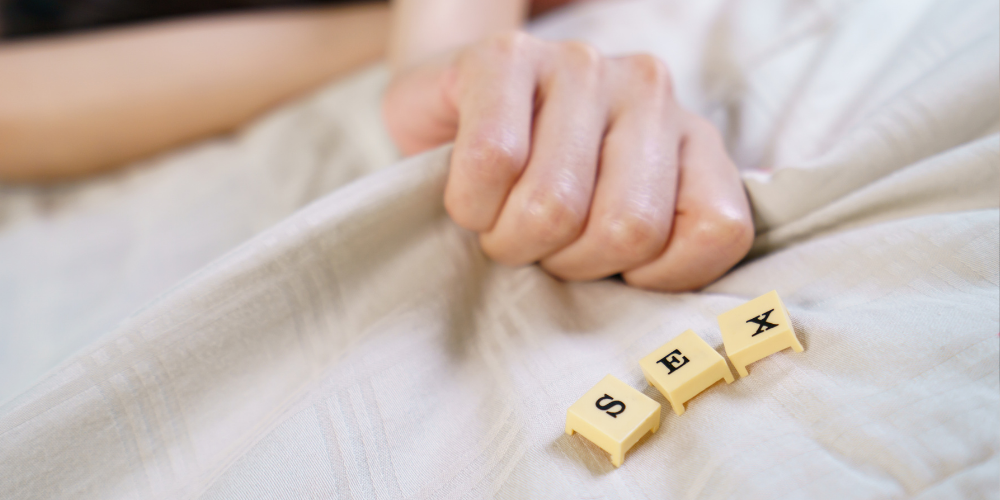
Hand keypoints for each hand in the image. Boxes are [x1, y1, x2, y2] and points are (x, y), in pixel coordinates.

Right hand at [382, 32, 752, 290]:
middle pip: (628, 228)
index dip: (651, 278)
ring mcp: (582, 65)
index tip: (608, 268)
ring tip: (502, 221)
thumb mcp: (610, 233)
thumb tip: (675, 341)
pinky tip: (471, 196)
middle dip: (566, 262)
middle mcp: (650, 91)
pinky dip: (470, 204)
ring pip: (555, 204)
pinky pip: (494, 161)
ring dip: (510, 240)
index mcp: (693, 141)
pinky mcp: (507, 55)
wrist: (444, 120)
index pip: (718, 231)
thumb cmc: (532, 195)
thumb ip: (656, 265)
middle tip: (540, 247)